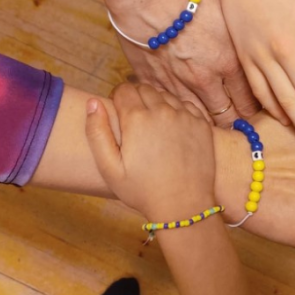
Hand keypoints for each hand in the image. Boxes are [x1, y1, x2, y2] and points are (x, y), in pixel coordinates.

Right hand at [86, 84, 216, 221]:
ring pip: (166, 95)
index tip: (118, 114)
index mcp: (137, 118)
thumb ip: (97, 132)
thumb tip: (92, 102)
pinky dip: (177, 110)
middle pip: (144, 89)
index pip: (124, 89)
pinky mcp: (202, 124)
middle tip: (134, 122)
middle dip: (136, 99)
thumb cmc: (143, 191)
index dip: (117, 99)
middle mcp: (163, 111)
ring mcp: (185, 116)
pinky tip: (172, 128)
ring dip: (157, 103)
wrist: (183, 206)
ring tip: (153, 126)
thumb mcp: (109, 168)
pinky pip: (186, 105)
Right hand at [105, 0, 258, 125]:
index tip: (255, 106)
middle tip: (237, 118)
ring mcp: (176, 83)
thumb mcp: (225, 6)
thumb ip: (237, 33)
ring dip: (206, 119)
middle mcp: (206, 79)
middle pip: (226, 115)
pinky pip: (169, 105)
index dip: (254, 107)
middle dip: (234, 120)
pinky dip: (176, 108)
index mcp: (229, 61)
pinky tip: (181, 107)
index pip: (249, 100)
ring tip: (211, 118)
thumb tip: (249, 34)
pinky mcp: (151, 80)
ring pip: (197, 117)